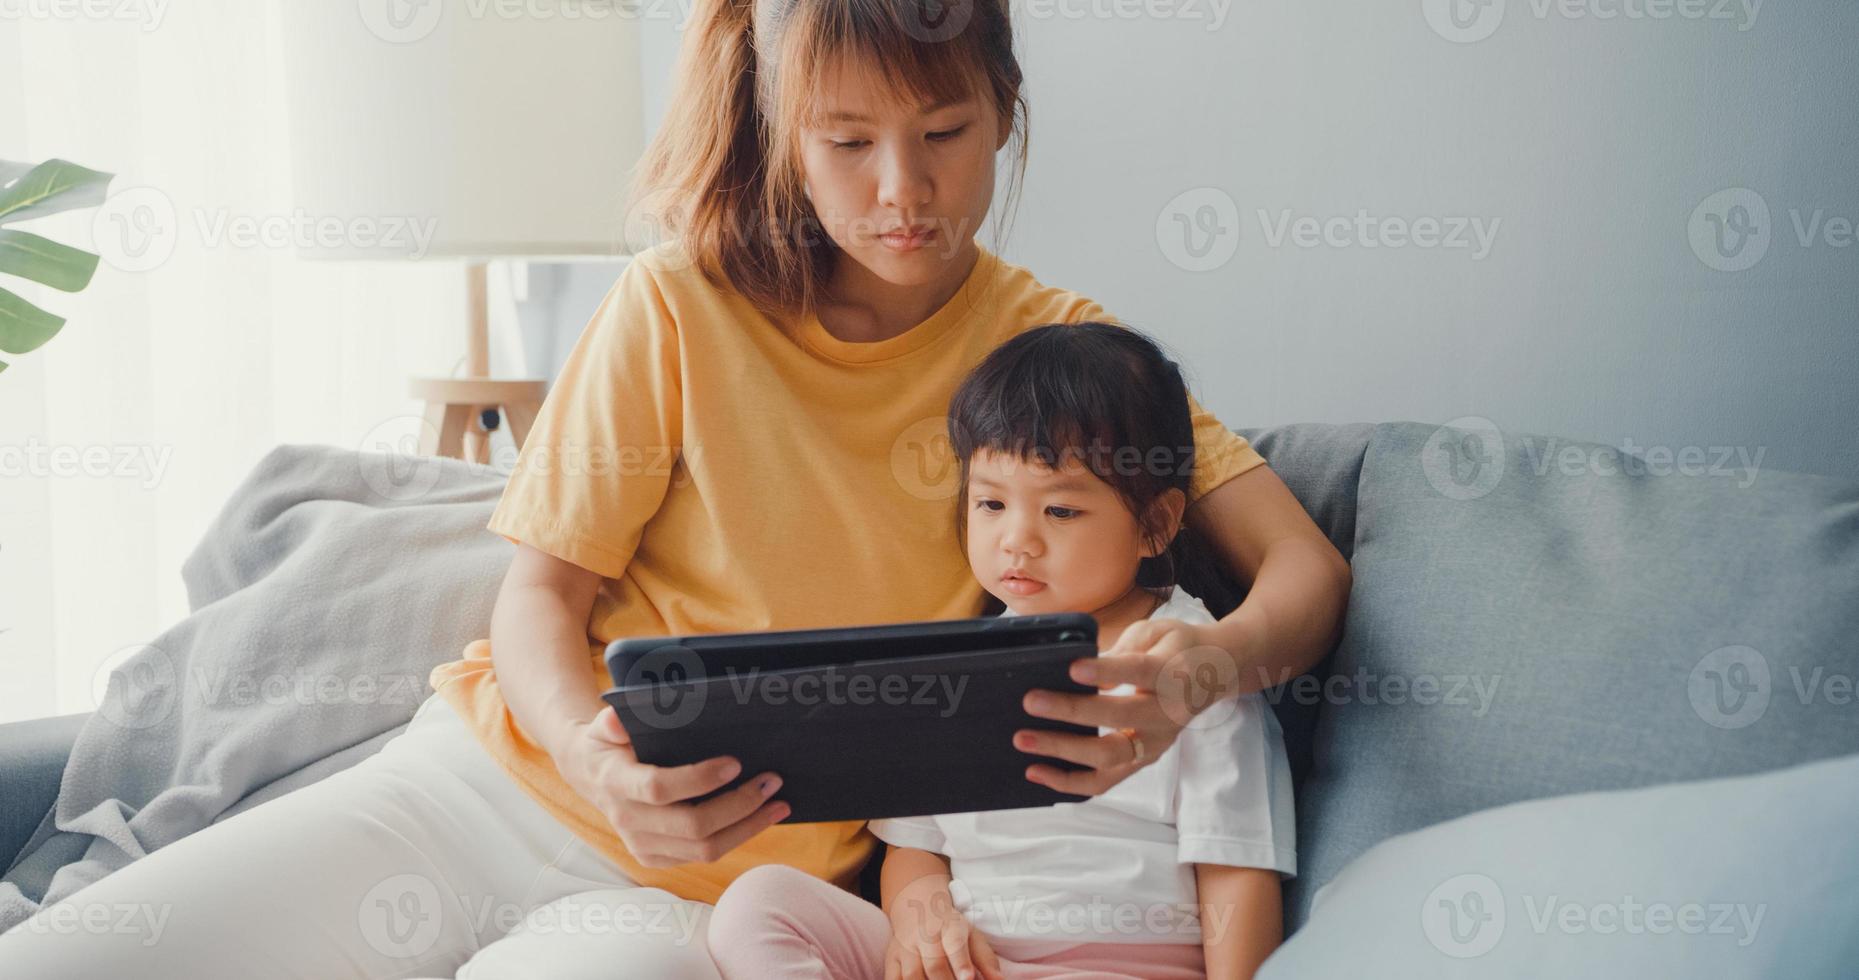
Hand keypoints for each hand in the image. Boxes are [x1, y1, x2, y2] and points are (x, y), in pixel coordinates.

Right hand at [553, 705, 789, 867]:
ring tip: (780, 803)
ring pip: (705, 849)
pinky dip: (737, 838)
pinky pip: (703, 856)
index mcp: (616, 784)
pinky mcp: (657, 858)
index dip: (699, 779)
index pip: (659, 788)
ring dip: (748, 827)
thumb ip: (610, 722)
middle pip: (693, 827)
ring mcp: (643, 846)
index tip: (735, 763)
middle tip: (772, 780)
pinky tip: (761, 818)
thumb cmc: (607, 744)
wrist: (590, 776)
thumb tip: (617, 718)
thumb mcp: (602, 726)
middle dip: (739, 805)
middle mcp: (629, 821)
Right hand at [884, 875, 1004, 979]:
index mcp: (950, 928)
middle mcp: (925, 937)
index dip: (961, 963)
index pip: (954, 944)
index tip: (968, 978)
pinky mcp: (891, 960)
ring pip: (911, 975)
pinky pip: (891, 979)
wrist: (917, 906)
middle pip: (934, 965)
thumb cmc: (951, 928)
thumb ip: (986, 961)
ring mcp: (905, 949)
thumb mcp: (973, 936)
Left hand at [1015, 618, 1243, 795]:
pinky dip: (1070, 782)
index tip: (1072, 667)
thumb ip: (1122, 649)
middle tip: (1030, 701)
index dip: (1107, 671)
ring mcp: (1156, 743)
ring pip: (1109, 759)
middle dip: (1071, 711)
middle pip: (1118, 719)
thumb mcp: (1156, 632)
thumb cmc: (1177, 647)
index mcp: (1173, 673)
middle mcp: (1167, 714)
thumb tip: (1080, 670)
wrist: (1216, 673)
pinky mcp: (1143, 761)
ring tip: (1023, 739)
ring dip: (1063, 752)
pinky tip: (1037, 771)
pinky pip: (1105, 781)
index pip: (1138, 672)